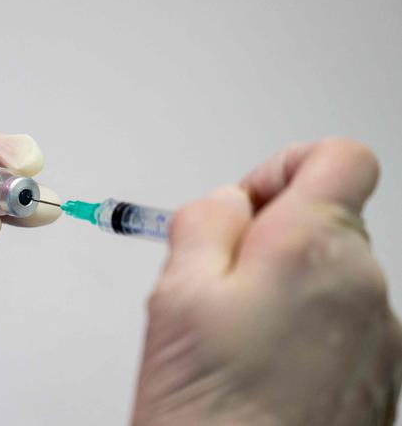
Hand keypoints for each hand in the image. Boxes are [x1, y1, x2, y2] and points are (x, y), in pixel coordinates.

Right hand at [132, 138, 401, 425]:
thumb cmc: (212, 416)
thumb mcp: (176, 292)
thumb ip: (204, 221)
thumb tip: (226, 202)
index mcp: (314, 249)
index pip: (337, 157)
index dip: (283, 166)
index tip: (246, 203)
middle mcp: (365, 288)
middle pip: (324, 216)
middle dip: (265, 233)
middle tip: (215, 279)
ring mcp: (379, 336)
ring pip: (325, 270)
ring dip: (276, 281)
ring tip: (229, 332)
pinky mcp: (374, 374)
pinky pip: (335, 319)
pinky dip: (296, 323)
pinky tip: (255, 364)